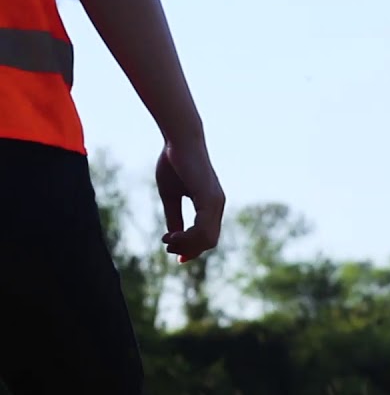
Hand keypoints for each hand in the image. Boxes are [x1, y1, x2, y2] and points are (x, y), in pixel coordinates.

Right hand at [155, 140, 224, 262]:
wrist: (179, 140)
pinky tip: (171, 235)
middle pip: (209, 241)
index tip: (174, 253)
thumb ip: (174, 216)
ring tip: (167, 240)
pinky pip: (203, 229)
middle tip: (167, 246)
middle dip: (188, 249)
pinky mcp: (209, 199)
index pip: (208, 236)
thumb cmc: (173, 163)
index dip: (192, 248)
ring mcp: (215, 203)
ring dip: (186, 245)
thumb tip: (173, 237)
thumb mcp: (171, 195)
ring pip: (207, 238)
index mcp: (210, 205)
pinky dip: (187, 237)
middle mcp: (217, 205)